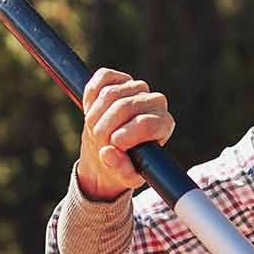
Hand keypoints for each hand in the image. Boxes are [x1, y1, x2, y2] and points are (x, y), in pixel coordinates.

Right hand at [75, 68, 175, 200]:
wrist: (109, 150)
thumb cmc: (124, 165)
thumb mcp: (126, 176)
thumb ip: (121, 169)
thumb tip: (108, 152)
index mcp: (163, 125)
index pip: (148, 122)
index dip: (127, 134)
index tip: (113, 144)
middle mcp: (155, 102)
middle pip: (125, 106)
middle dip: (105, 126)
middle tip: (97, 140)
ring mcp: (137, 88)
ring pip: (111, 93)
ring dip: (95, 114)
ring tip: (93, 129)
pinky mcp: (118, 78)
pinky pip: (103, 78)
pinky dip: (91, 94)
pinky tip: (90, 109)